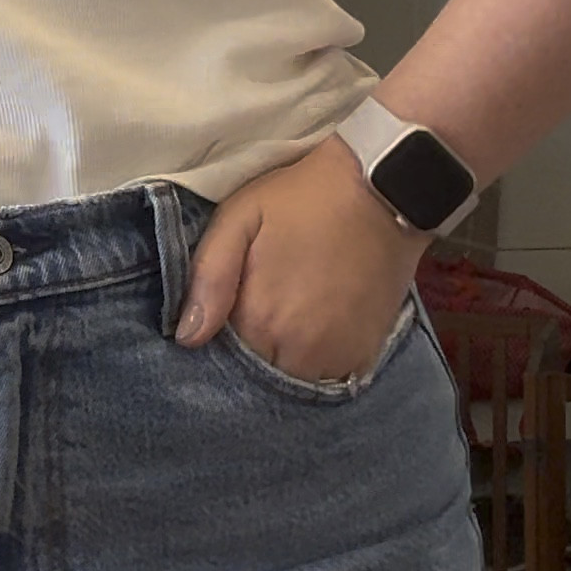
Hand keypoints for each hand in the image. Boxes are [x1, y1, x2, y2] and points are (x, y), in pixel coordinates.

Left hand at [174, 133, 425, 384]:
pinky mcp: (366, 354)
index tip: (229, 316)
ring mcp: (336, 357)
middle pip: (261, 376)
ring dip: (287, 361)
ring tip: (290, 319)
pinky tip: (318, 329)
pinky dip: (321, 362)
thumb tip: (187, 338)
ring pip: (296, 381)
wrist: (382, 189)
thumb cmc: (301, 199)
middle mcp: (297, 351)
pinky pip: (333, 379)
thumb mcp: (239, 218)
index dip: (221, 343)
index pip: (225, 362)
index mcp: (258, 321)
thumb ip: (209, 277)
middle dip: (254, 353)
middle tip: (263, 311)